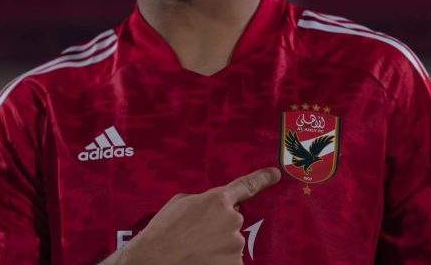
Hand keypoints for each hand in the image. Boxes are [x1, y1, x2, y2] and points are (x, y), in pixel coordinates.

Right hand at [108, 167, 280, 264]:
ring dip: (217, 247)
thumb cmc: (162, 232)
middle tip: (195, 237)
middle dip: (219, 228)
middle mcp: (232, 220)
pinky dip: (219, 262)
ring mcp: (235, 244)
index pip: (246, 186)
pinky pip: (230, 261)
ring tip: (195, 251)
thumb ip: (201, 200)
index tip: (276, 174)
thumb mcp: (179, 204)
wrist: (154, 260)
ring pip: (231, 243)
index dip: (262, 179)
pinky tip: (201, 260)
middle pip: (233, 222)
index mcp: (218, 200)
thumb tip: (210, 206)